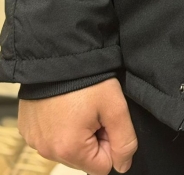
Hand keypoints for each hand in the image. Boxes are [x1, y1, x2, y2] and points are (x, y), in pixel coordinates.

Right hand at [18, 77, 137, 174]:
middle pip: (83, 158)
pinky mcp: (27, 128)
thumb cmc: (87, 78)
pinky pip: (50, 136)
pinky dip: (59, 125)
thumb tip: (123, 165)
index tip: (106, 118)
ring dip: (76, 132)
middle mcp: (47, 150)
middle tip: (93, 109)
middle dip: (93, 138)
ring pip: (67, 148)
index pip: (102, 166)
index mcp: (69, 149)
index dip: (110, 141)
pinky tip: (64, 104)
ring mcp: (34, 140)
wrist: (58, 52)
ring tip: (79, 104)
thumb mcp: (115, 106)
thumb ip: (124, 140)